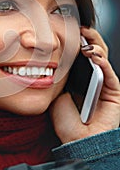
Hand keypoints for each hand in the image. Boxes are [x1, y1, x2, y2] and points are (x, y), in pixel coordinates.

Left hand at [50, 27, 119, 143]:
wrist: (76, 141)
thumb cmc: (66, 120)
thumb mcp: (57, 92)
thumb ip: (60, 76)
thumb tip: (55, 58)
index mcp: (81, 76)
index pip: (82, 53)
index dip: (78, 40)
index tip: (69, 28)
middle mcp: (94, 77)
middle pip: (95, 51)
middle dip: (89, 37)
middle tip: (81, 28)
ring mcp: (105, 83)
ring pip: (104, 58)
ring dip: (96, 45)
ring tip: (85, 39)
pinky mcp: (114, 92)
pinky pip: (110, 73)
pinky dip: (103, 62)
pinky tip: (94, 55)